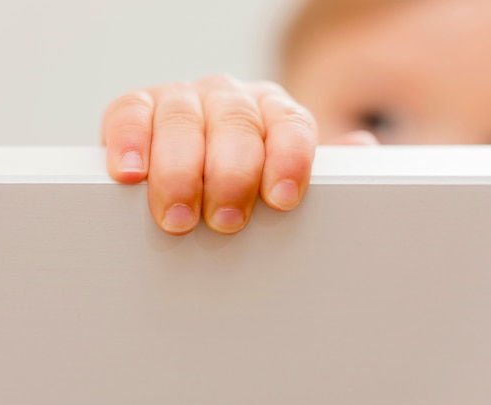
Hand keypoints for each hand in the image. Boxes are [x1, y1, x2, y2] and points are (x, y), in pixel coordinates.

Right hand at [102, 75, 316, 234]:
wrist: (193, 165)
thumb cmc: (242, 183)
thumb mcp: (280, 178)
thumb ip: (318, 168)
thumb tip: (361, 148)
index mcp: (271, 111)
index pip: (289, 124)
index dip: (288, 159)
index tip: (282, 199)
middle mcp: (229, 98)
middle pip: (235, 123)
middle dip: (231, 174)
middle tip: (226, 221)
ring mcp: (182, 99)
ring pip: (183, 120)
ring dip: (180, 170)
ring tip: (180, 216)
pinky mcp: (137, 108)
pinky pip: (129, 112)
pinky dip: (129, 141)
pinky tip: (131, 172)